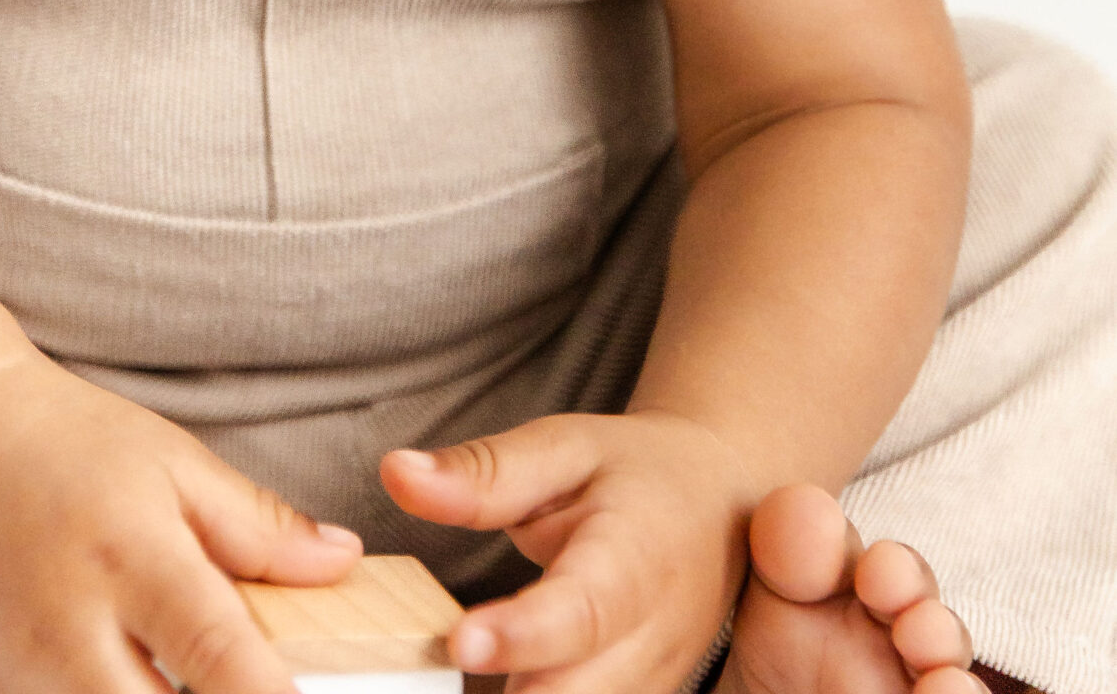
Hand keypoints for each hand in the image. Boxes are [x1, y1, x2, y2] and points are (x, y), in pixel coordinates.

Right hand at [0, 351, 362, 693]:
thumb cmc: (66, 442)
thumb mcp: (173, 461)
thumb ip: (258, 527)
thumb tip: (342, 564)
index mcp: (134, 559)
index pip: (222, 662)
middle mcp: (72, 630)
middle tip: (249, 684)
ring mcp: (23, 676)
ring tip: (185, 675)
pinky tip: (133, 678)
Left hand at [381, 410, 750, 691]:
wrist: (721, 508)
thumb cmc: (635, 474)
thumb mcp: (564, 447)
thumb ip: (484, 472)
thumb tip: (396, 474)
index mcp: (634, 559)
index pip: (580, 610)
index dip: (522, 634)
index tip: (461, 641)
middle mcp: (650, 642)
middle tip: (419, 677)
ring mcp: (649, 688)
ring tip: (429, 681)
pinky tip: (494, 686)